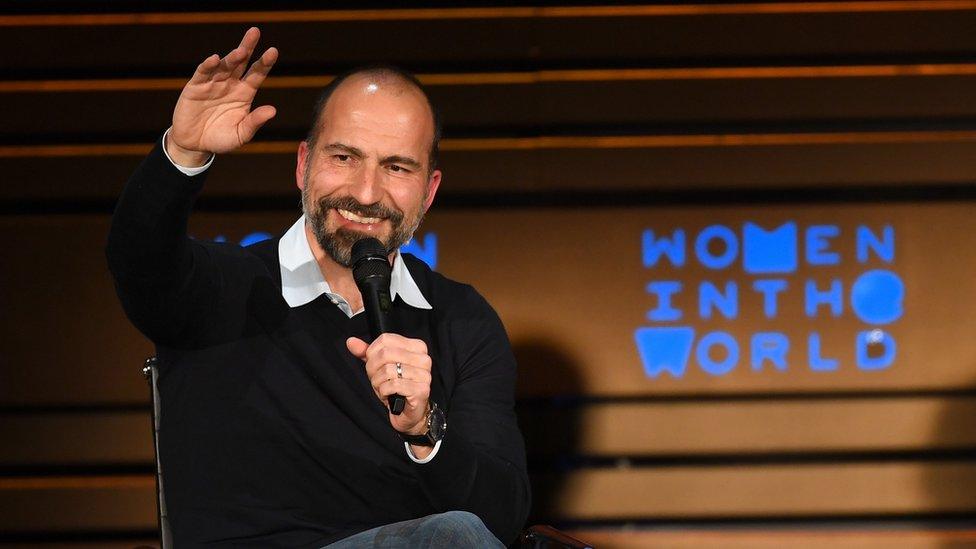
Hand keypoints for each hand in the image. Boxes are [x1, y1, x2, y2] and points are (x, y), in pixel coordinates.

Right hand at [168, 26, 277, 165]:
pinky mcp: (195, 87)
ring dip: (231, 57)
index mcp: (244, 93)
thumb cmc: (221, 139)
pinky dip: (208, 65)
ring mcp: (213, 83)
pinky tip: (216, 59)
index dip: (264, 63)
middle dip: (248, 47)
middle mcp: (230, 84)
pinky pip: (203, 73)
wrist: (195, 145)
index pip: (257, 74)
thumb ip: (254, 122)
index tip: (273, 51)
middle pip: (241, 62)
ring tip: (241, 51)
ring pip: (224, 65)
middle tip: (255, 32)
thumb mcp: (241, 134)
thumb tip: (272, 110)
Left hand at [346, 334, 432, 434]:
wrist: (408, 413)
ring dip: (378, 383)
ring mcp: (424, 374)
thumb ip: (367, 353)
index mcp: (417, 347)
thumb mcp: (380, 367)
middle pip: (385, 354)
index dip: (372, 353)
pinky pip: (392, 385)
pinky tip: (388, 395)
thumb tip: (351, 342)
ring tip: (383, 388)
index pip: (386, 339)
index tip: (374, 365)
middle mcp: (424, 359)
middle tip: (377, 379)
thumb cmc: (396, 389)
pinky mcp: (422, 390)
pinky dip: (384, 392)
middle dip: (373, 369)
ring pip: (387, 370)